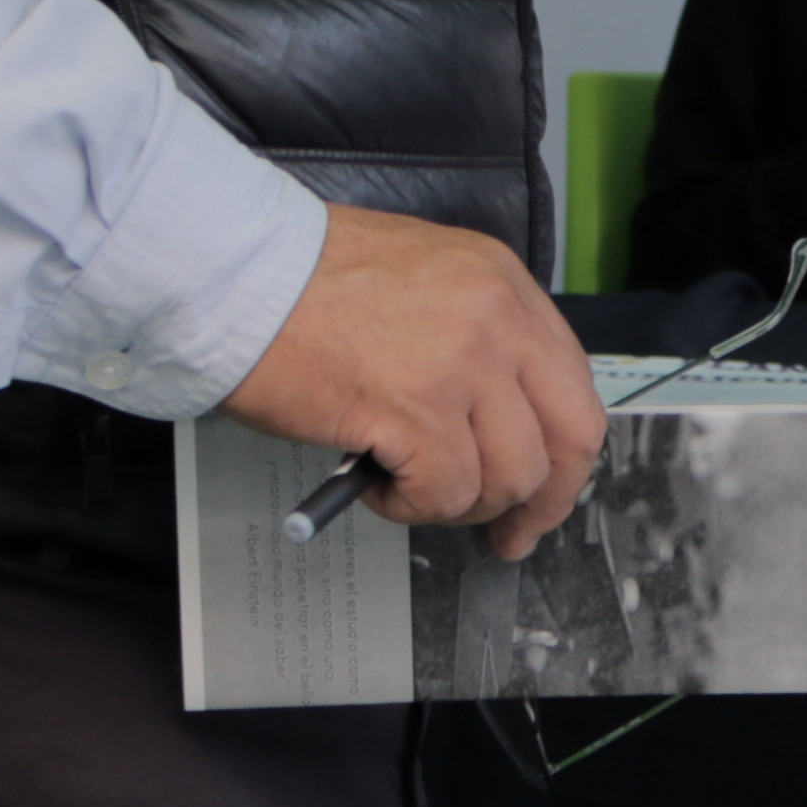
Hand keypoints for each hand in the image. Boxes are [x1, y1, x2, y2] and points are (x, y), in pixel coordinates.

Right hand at [216, 204, 600, 561]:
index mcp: (502, 283)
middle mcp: (497, 319)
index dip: (561, 453)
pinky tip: (377, 484)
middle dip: (542, 500)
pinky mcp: (415, 410)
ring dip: (458, 502)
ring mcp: (462, 364)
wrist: (234, 275)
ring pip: (509, 476)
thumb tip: (491, 419)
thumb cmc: (301, 280)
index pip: (572, 386)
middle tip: (509, 531)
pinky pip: (445, 493)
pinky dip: (412, 507)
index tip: (543, 489)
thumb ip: (472, 338)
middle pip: (568, 438)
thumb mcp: (421, 279)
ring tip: (406, 485)